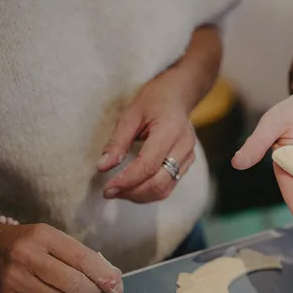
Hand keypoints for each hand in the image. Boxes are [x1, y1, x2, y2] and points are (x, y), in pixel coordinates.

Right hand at [0, 224, 122, 292]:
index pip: (82, 258)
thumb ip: (79, 254)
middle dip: (95, 292)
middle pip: (73, 282)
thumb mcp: (51, 237)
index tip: (116, 285)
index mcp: (44, 236)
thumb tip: (111, 276)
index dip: (104, 275)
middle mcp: (28, 257)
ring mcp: (16, 280)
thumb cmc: (28, 242)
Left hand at [97, 67, 197, 202]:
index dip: (127, 180)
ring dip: (140, 196)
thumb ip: (117, 142)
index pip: (148, 165)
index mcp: (170, 131)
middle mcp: (184, 147)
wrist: (178, 96)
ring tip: (119, 191)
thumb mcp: (130, 115)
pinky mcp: (187, 164)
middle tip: (108, 192)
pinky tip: (133, 188)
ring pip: (165, 189)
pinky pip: (168, 186)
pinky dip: (149, 192)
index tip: (107, 188)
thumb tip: (103, 167)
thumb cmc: (153, 101)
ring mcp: (189, 157)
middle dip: (132, 192)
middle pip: (159, 182)